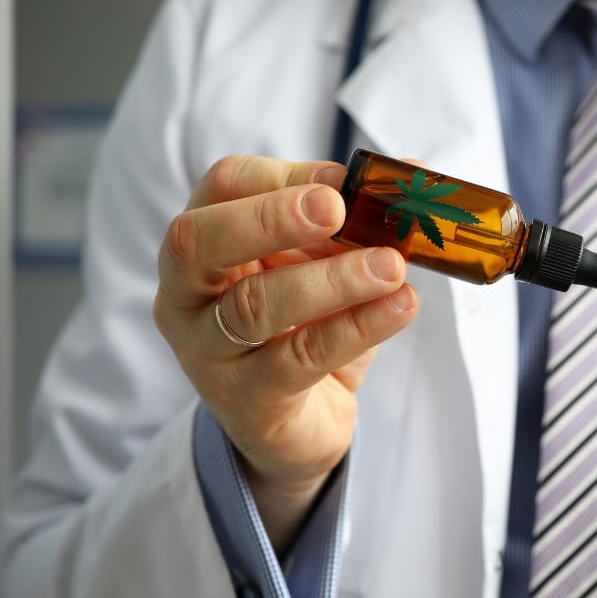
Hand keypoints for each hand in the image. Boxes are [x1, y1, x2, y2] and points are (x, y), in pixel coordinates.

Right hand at [154, 156, 418, 549]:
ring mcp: (208, 350)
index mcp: (204, 241)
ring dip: (332, 279)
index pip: (221, 188)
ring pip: (254, 306)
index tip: (344, 183)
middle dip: (271, 218)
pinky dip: (356, 327)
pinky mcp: (248, 398)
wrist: (298, 426)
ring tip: (392, 265)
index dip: (282, 178)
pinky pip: (299, 356)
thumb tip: (408, 172)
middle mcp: (187, 293)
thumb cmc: (303, 328)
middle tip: (337, 209)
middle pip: (200, 241)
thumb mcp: (324, 266)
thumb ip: (353, 221)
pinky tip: (400, 306)